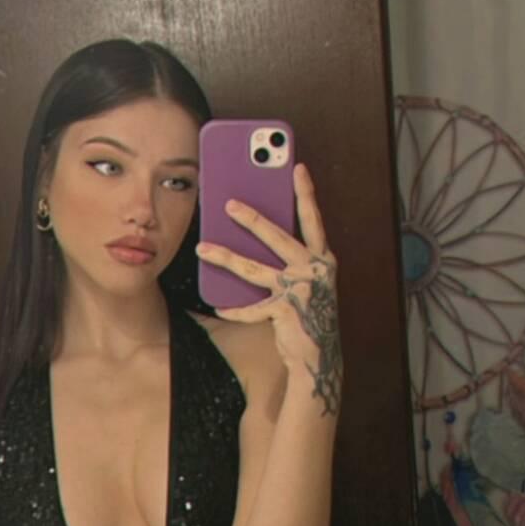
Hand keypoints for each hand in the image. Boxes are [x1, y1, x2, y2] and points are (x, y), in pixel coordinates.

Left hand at [195, 163, 342, 416]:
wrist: (319, 357)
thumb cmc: (307, 317)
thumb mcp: (301, 284)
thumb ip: (284, 263)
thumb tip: (249, 242)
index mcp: (322, 260)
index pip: (313, 220)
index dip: (306, 193)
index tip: (297, 168)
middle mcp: (315, 270)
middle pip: (278, 237)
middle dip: (252, 219)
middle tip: (229, 203)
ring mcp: (301, 289)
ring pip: (254, 269)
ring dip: (225, 258)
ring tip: (202, 249)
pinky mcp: (287, 309)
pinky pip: (252, 307)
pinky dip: (235, 309)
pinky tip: (220, 307)